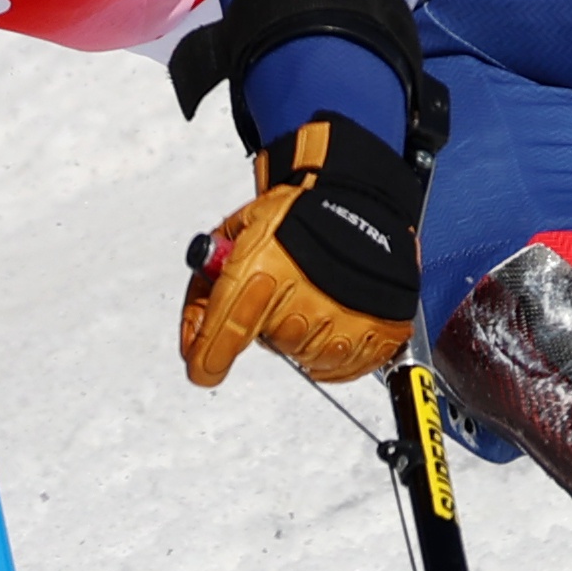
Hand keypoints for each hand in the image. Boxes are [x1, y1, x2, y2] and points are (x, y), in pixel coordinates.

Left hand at [179, 114, 421, 386]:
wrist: (357, 200)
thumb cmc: (293, 217)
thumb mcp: (236, 235)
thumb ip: (206, 290)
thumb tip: (193, 344)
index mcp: (263, 269)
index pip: (228, 330)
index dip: (210, 358)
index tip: (203, 370)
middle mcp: (304, 297)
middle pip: (272, 344)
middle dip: (270, 326)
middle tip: (282, 293)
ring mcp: (344, 317)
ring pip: (307, 358)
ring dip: (303, 338)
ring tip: (311, 299)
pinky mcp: (378, 329)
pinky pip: (343, 367)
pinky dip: (335, 353)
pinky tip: (333, 321)